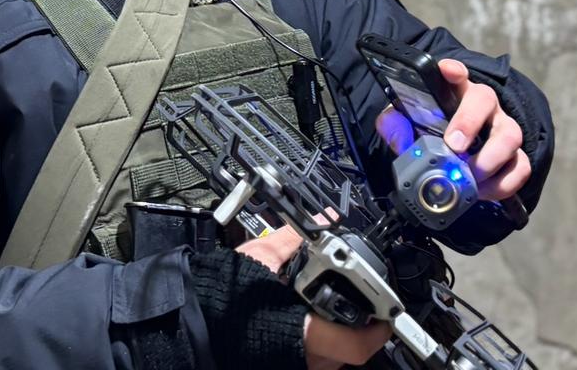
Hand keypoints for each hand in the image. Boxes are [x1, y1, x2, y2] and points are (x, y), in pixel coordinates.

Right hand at [236, 225, 391, 368]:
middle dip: (353, 329)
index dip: (378, 331)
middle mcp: (304, 359)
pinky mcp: (283, 366)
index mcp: (305, 333)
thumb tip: (323, 221)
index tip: (385, 315)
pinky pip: (308, 361)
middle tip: (356, 307)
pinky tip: (299, 322)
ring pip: (327, 360)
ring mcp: (294, 368)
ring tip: (321, 310)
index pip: (357, 345)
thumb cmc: (223, 294)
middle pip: (346, 353)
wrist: (191, 321)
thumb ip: (296, 240)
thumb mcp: (262, 257)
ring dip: (331, 337)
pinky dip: (311, 343)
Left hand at [375, 58, 530, 201]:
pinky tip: (481, 191)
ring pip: (511, 135)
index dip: (453, 70)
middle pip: (485, 99)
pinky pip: (521, 168)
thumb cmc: (434, 134)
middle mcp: (484, 106)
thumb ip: (397, 126)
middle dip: (469, 122)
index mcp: (455, 92)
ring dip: (489, 160)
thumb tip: (396, 133)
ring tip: (470, 177)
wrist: (458, 159)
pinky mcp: (516, 157)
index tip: (447, 71)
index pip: (456, 73)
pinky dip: (502, 184)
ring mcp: (503, 129)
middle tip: (454, 147)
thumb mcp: (410, 127)